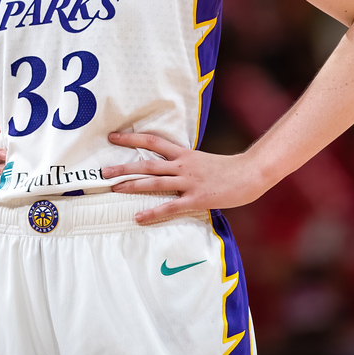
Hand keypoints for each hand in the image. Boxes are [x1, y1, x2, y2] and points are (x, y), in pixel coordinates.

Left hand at [103, 132, 267, 224]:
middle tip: (103, 171)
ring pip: (154, 183)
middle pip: (147, 164)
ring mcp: (189, 182)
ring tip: (113, 189)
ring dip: (132, 186)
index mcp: (184, 154)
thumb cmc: (228, 169)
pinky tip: (138, 217)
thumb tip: (167, 166)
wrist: (250, 174)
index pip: (153, 142)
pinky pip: (170, 207)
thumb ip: (184, 163)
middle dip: (123, 167)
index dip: (132, 138)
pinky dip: (152, 213)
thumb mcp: (202, 160)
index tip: (113, 137)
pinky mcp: (196, 199)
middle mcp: (183, 166)